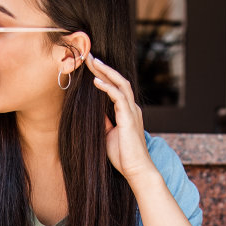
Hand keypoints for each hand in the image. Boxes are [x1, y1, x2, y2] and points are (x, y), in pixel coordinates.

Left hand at [87, 55, 157, 181]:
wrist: (137, 170)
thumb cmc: (124, 156)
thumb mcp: (108, 135)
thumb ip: (103, 122)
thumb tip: (93, 113)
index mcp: (128, 111)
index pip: (116, 87)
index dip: (103, 75)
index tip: (90, 66)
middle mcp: (132, 108)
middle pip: (118, 80)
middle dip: (103, 67)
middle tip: (89, 56)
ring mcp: (132, 111)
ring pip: (120, 84)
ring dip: (106, 72)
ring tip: (92, 62)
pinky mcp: (129, 118)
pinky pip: (119, 97)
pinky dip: (107, 87)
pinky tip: (96, 81)